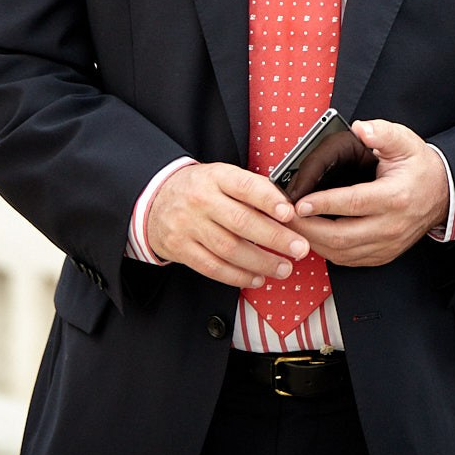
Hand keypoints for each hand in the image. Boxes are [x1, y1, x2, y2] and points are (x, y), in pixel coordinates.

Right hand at [146, 161, 311, 288]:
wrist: (155, 199)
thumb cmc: (200, 188)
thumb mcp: (222, 176)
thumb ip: (251, 188)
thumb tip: (288, 207)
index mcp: (216, 177)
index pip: (245, 186)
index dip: (269, 200)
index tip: (290, 213)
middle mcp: (201, 200)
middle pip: (241, 222)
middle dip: (275, 238)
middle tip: (299, 248)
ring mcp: (188, 226)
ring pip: (229, 249)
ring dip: (261, 262)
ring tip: (284, 268)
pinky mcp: (180, 249)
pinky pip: (212, 267)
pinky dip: (237, 276)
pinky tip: (256, 277)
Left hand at [292, 120, 450, 267]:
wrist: (443, 194)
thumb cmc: (419, 167)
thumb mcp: (405, 142)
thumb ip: (382, 132)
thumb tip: (361, 128)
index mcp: (395, 197)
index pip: (352, 203)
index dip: (323, 204)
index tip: (299, 202)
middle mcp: (391, 225)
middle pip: (341, 236)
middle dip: (307, 229)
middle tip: (285, 217)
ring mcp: (387, 244)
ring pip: (341, 253)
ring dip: (312, 242)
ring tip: (292, 227)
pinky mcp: (382, 255)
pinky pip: (347, 260)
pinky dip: (325, 250)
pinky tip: (312, 236)